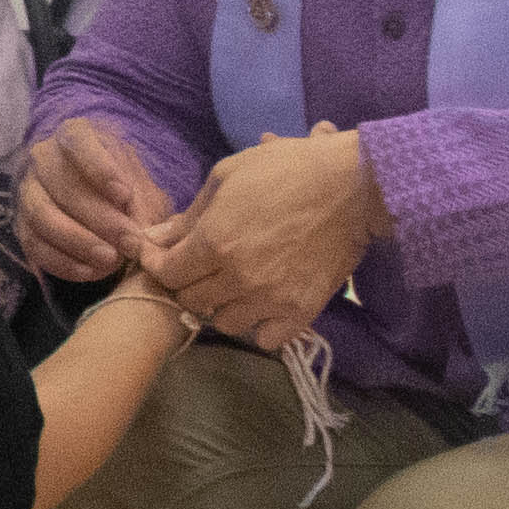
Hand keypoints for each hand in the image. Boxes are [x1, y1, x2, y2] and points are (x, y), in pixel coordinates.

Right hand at [14, 119, 170, 284]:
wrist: (103, 206)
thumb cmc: (125, 189)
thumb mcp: (142, 187)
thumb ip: (144, 204)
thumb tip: (140, 231)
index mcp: (75, 135)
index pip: (78, 142)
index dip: (99, 168)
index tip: (125, 195)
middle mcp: (44, 158)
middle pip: (62, 185)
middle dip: (99, 218)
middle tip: (130, 243)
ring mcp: (28, 192)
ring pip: (43, 215)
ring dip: (78, 241)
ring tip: (111, 260)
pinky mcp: (22, 226)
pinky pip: (35, 245)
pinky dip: (62, 262)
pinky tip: (91, 272)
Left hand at [145, 127, 385, 352]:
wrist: (353, 186)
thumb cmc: (286, 169)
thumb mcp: (226, 176)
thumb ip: (189, 214)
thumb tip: (155, 237)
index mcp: (214, 241)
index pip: (166, 273)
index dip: (156, 264)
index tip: (159, 254)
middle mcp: (238, 276)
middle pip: (191, 301)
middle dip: (186, 283)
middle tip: (196, 268)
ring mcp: (271, 298)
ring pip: (224, 323)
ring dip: (220, 306)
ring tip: (230, 286)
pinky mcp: (302, 311)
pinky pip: (266, 339)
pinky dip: (258, 327)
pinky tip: (260, 306)